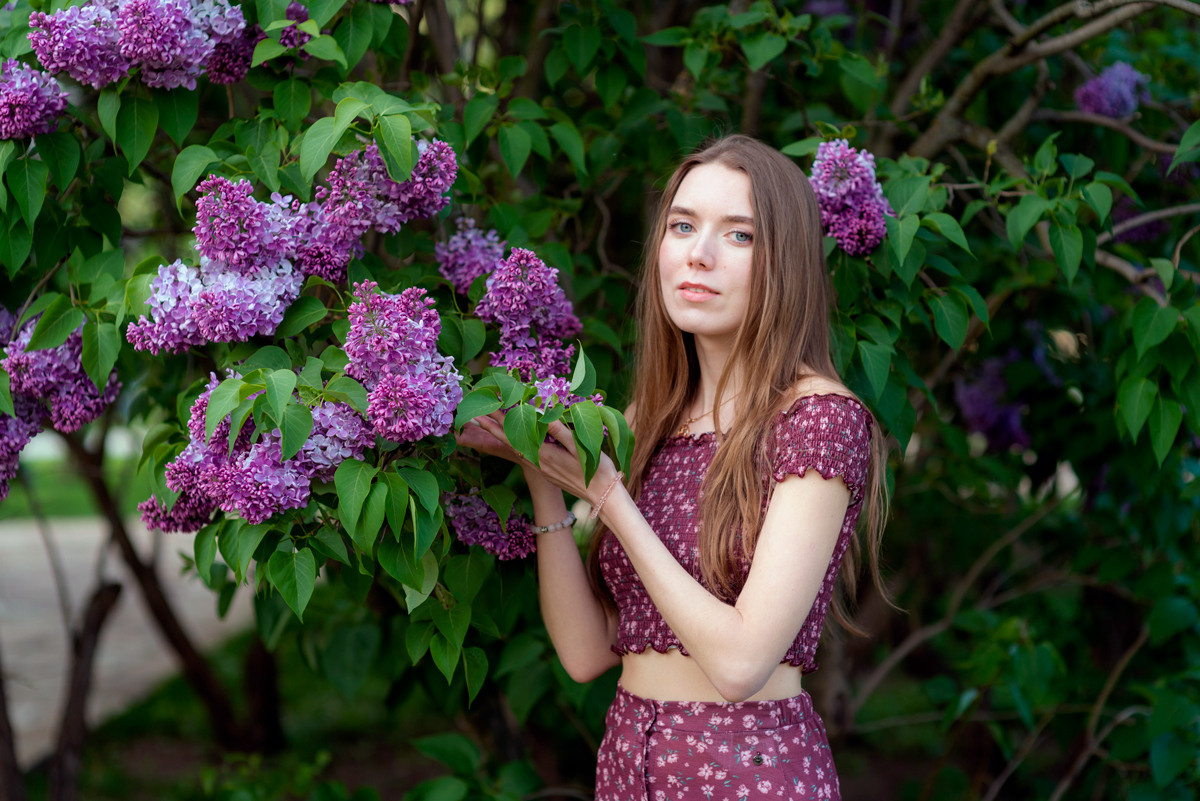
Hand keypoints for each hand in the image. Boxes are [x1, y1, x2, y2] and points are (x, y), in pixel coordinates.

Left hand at [455, 410, 617, 504]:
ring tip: (488, 424)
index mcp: (544, 455)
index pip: (514, 436)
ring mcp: (542, 468)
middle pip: (509, 442)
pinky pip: (524, 454)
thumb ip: (559, 430)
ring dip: (501, 435)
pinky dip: (514, 442)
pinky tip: (512, 438)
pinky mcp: (547, 471)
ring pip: (515, 448)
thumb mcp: (580, 447)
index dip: (497, 423)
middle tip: (475, 415)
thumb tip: (542, 413)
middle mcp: (538, 463)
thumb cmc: (596, 471)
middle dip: (492, 428)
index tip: (483, 411)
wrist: (602, 496)